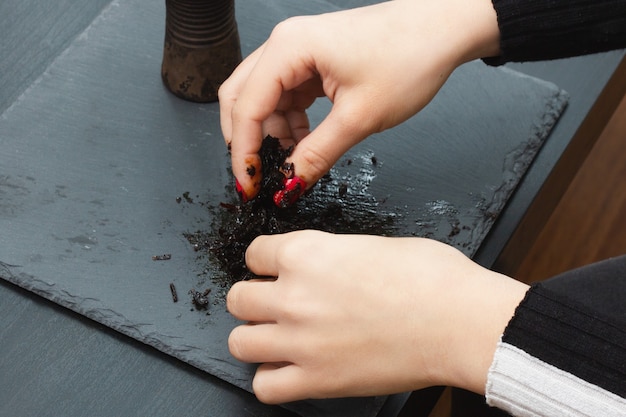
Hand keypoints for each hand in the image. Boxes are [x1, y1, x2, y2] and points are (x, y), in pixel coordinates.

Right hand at [219, 0, 499, 201]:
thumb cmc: (409, 57)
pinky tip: (306, 142)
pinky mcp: (313, 61)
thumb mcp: (359, 117)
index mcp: (289, 48)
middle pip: (242, 98)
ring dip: (272, 133)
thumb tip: (288, 183)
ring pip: (263, 99)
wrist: (442, 30)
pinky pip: (286, 96)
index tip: (250, 185)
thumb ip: (317, 154)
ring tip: (295, 161)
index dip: (243, 152)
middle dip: (248, 141)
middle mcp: (286, 44)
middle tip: (261, 176)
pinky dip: (290, 122)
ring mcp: (298, 51)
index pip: (245, 106)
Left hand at [227, 230, 527, 403]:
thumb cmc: (430, 277)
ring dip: (255, 338)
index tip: (275, 270)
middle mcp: (293, 296)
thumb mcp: (373, 244)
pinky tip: (290, 369)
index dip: (266, 262)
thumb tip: (326, 266)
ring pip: (239, 342)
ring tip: (278, 337)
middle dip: (254, 299)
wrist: (458, 320)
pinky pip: (264, 386)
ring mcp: (300, 341)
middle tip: (276, 305)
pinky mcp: (317, 380)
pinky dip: (272, 378)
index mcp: (307, 254)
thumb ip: (333, 255)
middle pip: (238, 299)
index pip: (254, 254)